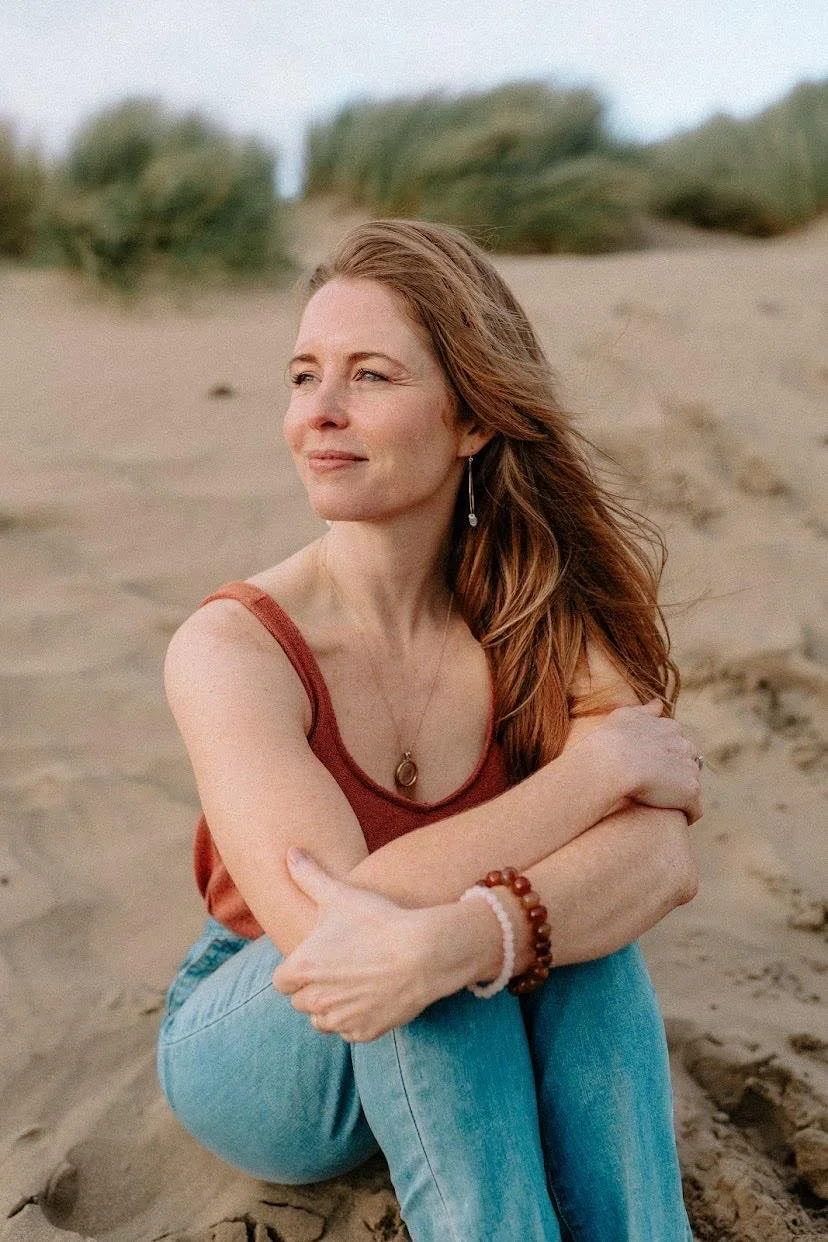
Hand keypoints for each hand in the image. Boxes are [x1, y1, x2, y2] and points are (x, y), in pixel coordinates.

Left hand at [271, 848, 438, 1041]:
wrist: (424, 952)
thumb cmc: (378, 921)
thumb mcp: (340, 895)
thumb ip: (308, 876)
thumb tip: (290, 852)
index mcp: (301, 970)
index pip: (281, 981)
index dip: (297, 969)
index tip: (317, 958)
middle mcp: (315, 1000)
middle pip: (301, 1001)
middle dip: (314, 988)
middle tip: (339, 967)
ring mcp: (340, 1020)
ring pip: (322, 1020)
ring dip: (331, 1007)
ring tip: (354, 983)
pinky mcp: (365, 1033)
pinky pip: (350, 1032)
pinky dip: (356, 1019)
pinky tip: (372, 997)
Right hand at [584, 699, 702, 823]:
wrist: (611, 763)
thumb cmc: (611, 739)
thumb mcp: (625, 716)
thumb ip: (645, 711)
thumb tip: (658, 704)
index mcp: (671, 729)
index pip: (677, 744)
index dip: (664, 757)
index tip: (650, 768)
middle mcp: (686, 747)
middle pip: (689, 763)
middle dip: (677, 774)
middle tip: (655, 788)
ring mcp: (690, 770)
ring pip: (691, 785)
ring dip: (680, 794)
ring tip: (661, 806)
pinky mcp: (690, 793)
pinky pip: (694, 809)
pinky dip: (686, 814)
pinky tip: (672, 819)